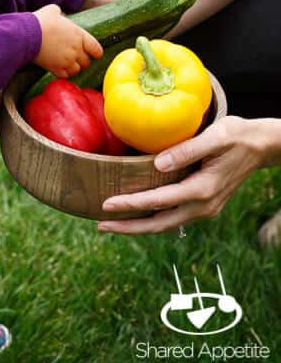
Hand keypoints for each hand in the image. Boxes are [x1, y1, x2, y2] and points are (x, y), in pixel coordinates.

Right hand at [33, 4, 101, 77]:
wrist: (26, 34)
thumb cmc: (40, 21)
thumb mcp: (53, 10)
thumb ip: (60, 14)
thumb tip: (59, 16)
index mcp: (79, 35)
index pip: (96, 49)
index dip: (95, 53)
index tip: (91, 53)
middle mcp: (76, 49)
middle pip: (86, 62)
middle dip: (81, 61)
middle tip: (74, 58)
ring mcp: (66, 60)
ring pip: (76, 70)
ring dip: (72, 68)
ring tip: (65, 64)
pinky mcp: (55, 68)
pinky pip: (65, 75)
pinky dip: (63, 73)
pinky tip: (58, 68)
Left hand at [97, 116, 280, 233]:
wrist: (261, 145)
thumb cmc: (237, 136)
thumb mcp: (216, 136)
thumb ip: (187, 150)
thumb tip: (157, 164)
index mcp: (203, 189)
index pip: (159, 200)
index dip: (131, 204)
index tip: (106, 204)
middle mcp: (204, 204)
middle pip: (159, 223)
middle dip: (128, 227)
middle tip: (100, 226)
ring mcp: (205, 208)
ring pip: (166, 224)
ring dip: (138, 227)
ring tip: (111, 224)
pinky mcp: (204, 205)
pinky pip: (173, 217)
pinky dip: (152, 219)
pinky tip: (135, 215)